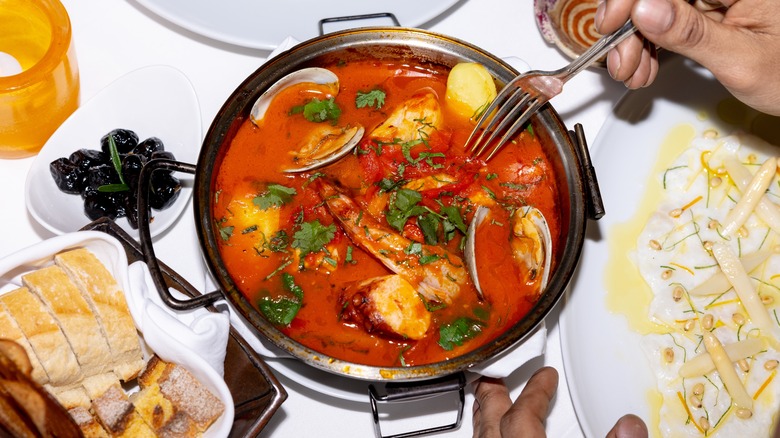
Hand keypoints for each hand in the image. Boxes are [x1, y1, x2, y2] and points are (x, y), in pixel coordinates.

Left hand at [472, 366, 647, 436]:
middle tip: (498, 372)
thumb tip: (631, 425)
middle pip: (489, 418)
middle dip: (494, 391)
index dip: (536, 391)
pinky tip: (493, 437)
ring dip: (486, 415)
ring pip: (480, 436)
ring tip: (491, 401)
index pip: (523, 414)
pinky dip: (485, 436)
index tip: (546, 376)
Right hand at [595, 0, 779, 115]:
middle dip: (628, 25)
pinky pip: (662, 21)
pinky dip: (646, 45)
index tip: (610, 24)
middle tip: (621, 62)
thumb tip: (645, 10)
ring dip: (633, 40)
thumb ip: (693, 34)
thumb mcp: (741, 60)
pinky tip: (644, 67)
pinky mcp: (703, 12)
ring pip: (652, 8)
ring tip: (633, 73)